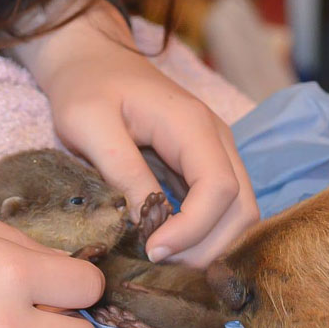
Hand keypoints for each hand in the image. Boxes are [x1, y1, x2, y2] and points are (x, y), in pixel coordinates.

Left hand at [9, 0, 259, 267]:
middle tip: (162, 266)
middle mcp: (218, 142)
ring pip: (240, 215)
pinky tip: (174, 246)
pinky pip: (224, 211)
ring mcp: (219, 155)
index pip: (220, 188)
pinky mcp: (209, 168)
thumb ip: (122, 172)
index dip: (194, 229)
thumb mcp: (88, 124)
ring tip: (168, 262)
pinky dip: (206, 236)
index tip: (154, 251)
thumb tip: (147, 226)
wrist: (96, 61)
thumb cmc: (87, 87)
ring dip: (211, 246)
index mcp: (193, 126)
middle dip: (208, 247)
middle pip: (242, 209)